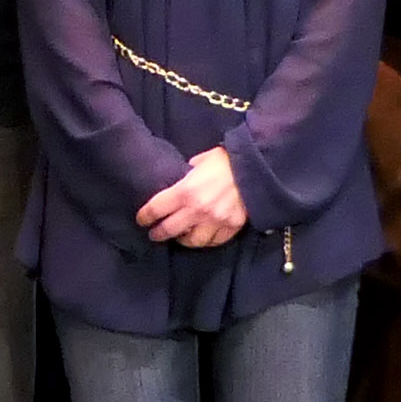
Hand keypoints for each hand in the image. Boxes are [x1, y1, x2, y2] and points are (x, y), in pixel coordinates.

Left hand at [135, 147, 249, 248]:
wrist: (258, 168)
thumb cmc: (226, 160)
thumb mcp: (201, 161)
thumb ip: (188, 172)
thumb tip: (184, 175)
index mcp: (185, 191)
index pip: (156, 209)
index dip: (145, 217)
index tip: (141, 220)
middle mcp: (196, 210)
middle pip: (169, 230)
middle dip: (158, 233)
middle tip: (154, 234)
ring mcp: (214, 222)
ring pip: (192, 241)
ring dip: (183, 240)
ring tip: (180, 237)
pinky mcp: (231, 228)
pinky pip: (214, 241)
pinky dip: (207, 241)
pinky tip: (203, 237)